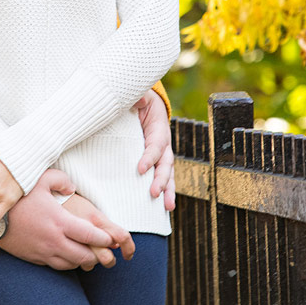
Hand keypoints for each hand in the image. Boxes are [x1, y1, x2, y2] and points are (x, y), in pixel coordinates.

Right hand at [0, 169, 131, 269]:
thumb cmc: (17, 196)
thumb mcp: (40, 179)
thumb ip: (61, 180)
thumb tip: (72, 187)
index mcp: (60, 222)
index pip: (91, 236)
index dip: (105, 239)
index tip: (111, 237)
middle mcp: (54, 240)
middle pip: (84, 256)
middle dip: (98, 255)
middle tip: (104, 249)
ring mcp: (44, 252)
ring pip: (71, 265)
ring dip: (82, 261)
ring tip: (88, 253)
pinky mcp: (34, 258)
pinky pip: (56, 266)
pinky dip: (66, 263)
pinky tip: (68, 255)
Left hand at [135, 89, 176, 210]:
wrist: (146, 105)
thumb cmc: (141, 102)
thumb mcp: (140, 96)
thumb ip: (138, 98)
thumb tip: (138, 100)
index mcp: (159, 128)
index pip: (155, 145)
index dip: (150, 157)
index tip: (140, 169)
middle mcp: (164, 144)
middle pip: (165, 164)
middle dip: (161, 179)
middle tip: (154, 193)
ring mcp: (162, 155)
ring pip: (167, 175)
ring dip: (167, 191)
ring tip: (167, 207)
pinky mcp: (157, 163)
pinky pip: (162, 178)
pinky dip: (164, 192)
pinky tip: (164, 208)